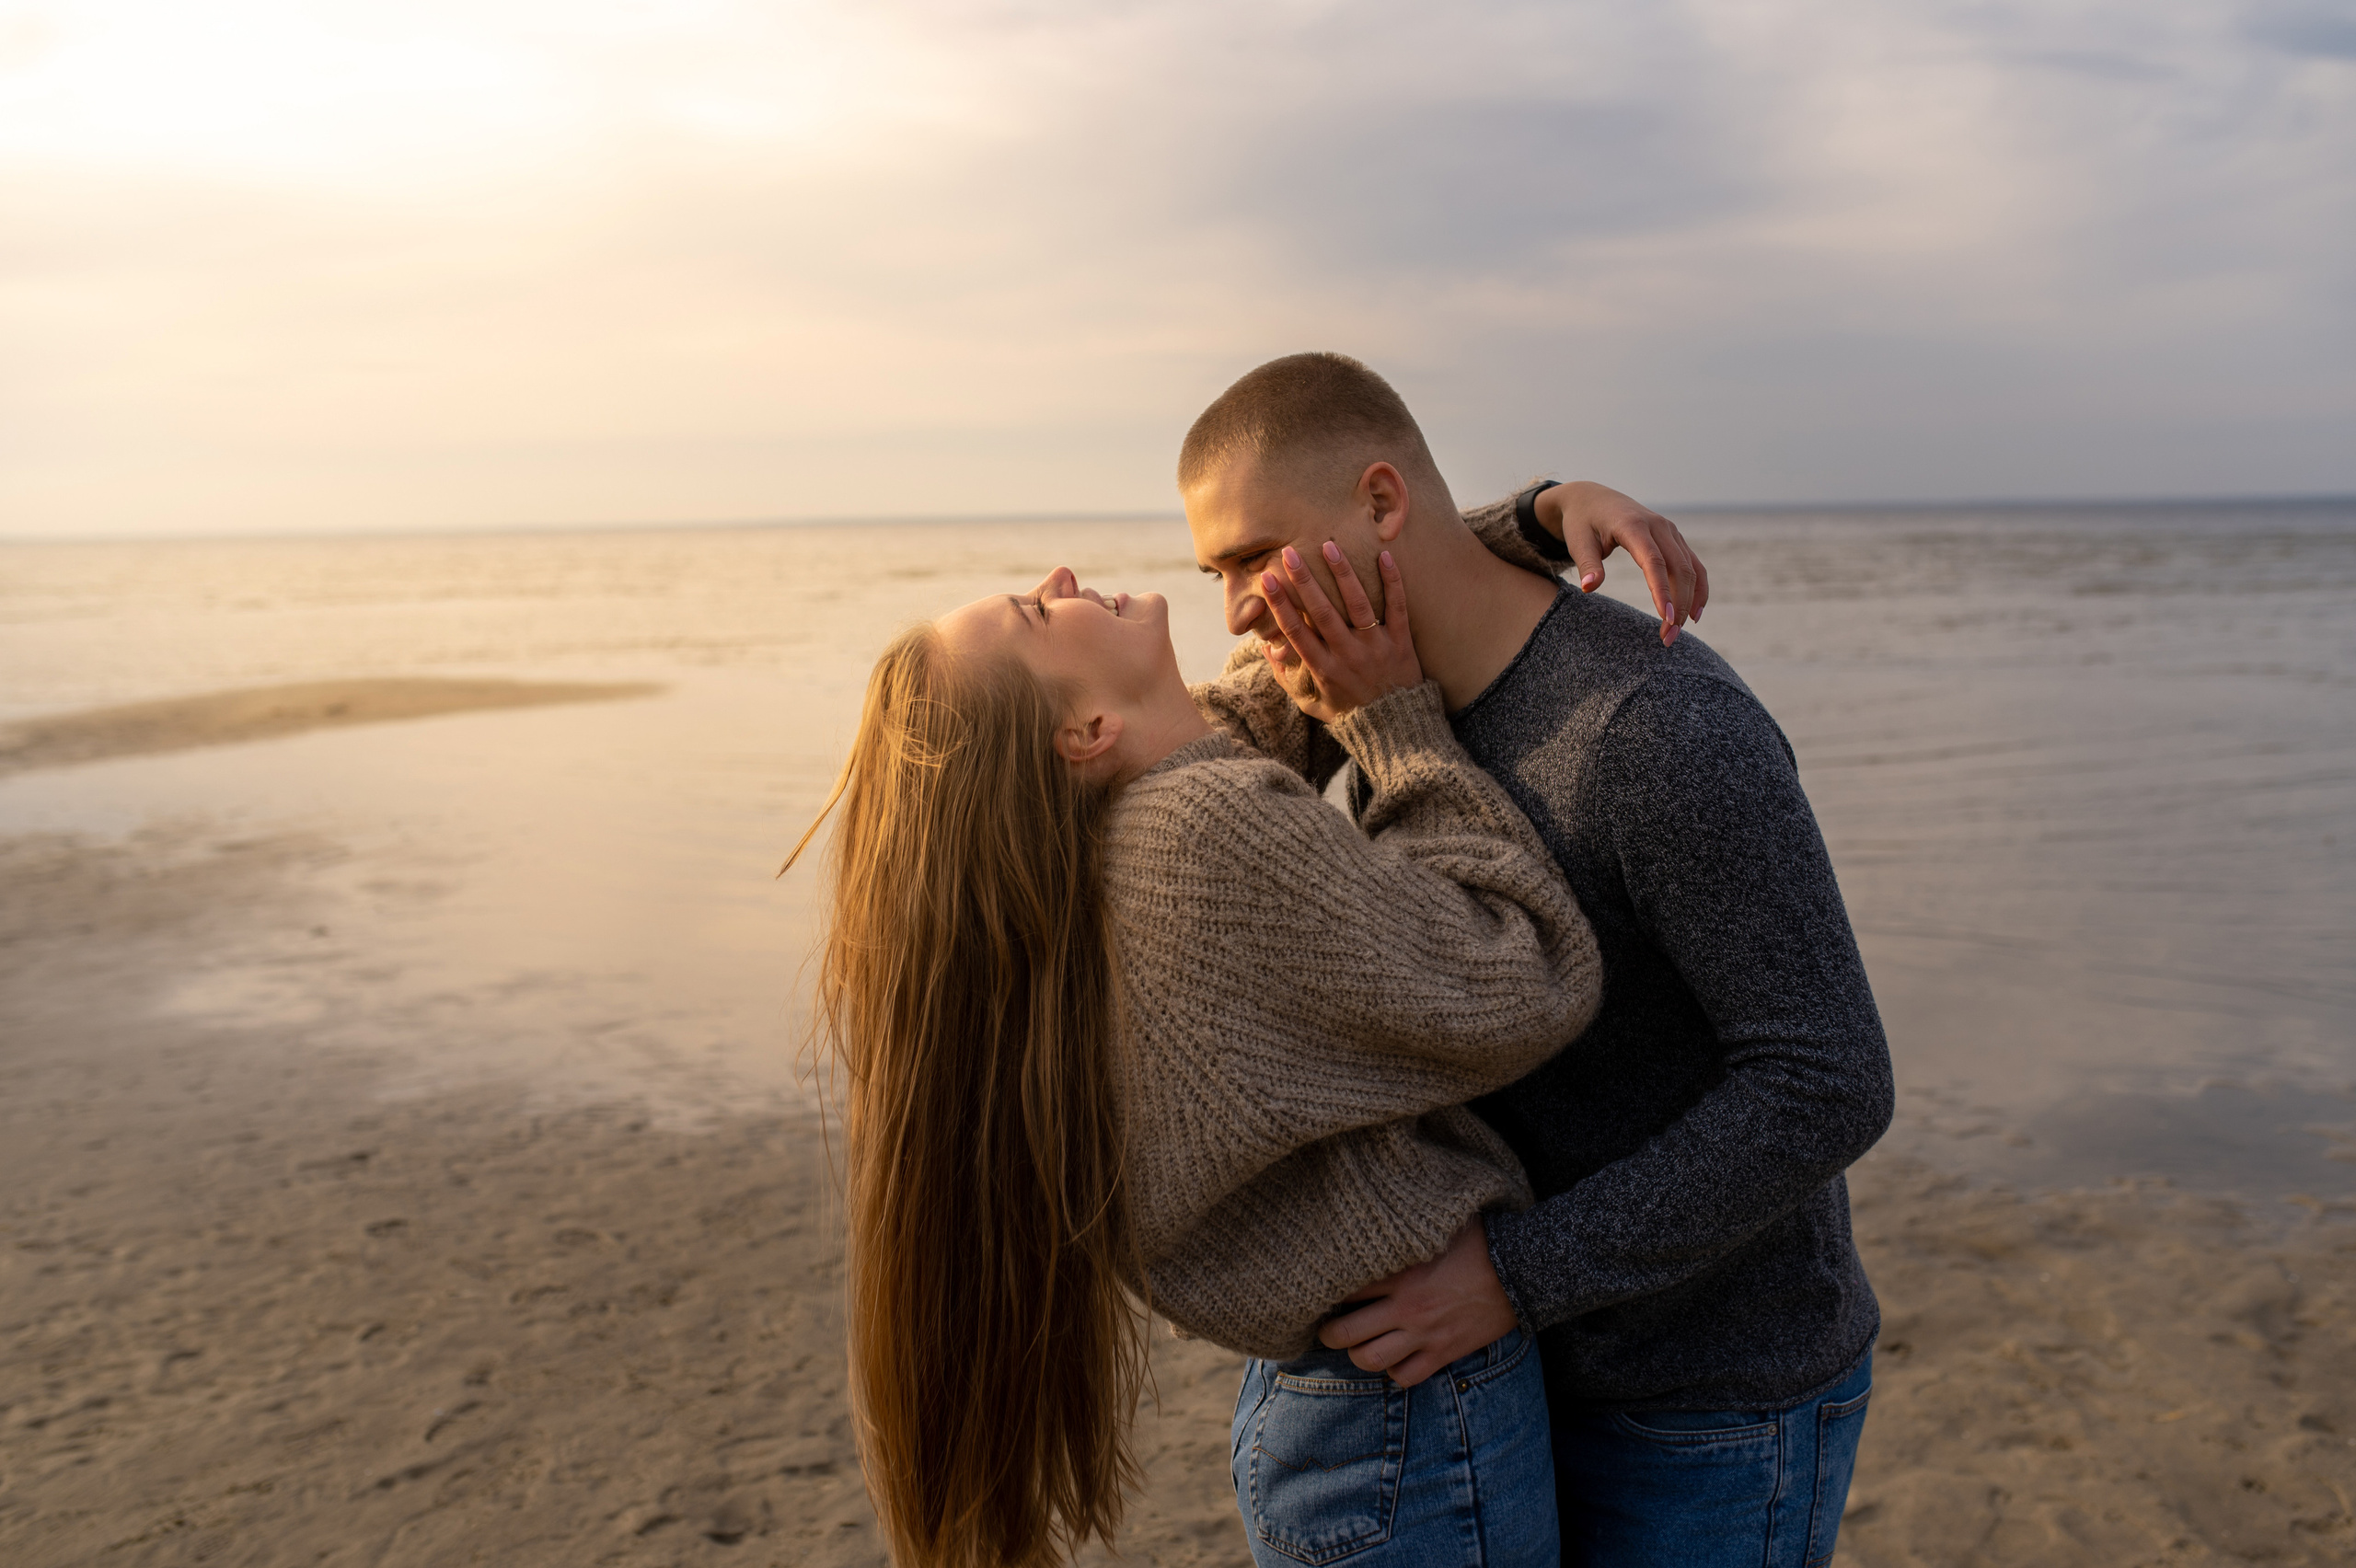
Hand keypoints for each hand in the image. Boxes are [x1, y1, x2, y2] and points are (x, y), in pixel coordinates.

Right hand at [1258, 542, 1419, 722]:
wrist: (1397, 729)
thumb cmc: (1351, 715)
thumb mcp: (1313, 705)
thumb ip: (1288, 679)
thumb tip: (1267, 649)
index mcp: (1324, 669)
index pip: (1296, 632)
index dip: (1280, 605)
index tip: (1267, 581)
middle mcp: (1348, 655)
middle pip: (1322, 613)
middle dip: (1304, 581)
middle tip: (1289, 552)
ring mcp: (1376, 647)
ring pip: (1357, 605)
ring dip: (1343, 574)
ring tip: (1329, 546)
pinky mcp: (1401, 643)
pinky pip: (1397, 608)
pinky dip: (1393, 582)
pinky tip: (1384, 556)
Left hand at [1316, 1217, 1517, 1387]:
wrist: (1522, 1272)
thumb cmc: (1481, 1243)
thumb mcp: (1440, 1227)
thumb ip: (1408, 1229)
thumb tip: (1384, 1214)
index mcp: (1400, 1274)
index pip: (1347, 1290)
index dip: (1332, 1294)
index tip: (1329, 1293)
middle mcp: (1406, 1307)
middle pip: (1347, 1332)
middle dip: (1330, 1333)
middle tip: (1329, 1329)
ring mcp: (1424, 1334)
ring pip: (1370, 1359)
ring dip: (1358, 1355)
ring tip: (1358, 1346)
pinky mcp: (1444, 1353)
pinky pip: (1406, 1377)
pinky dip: (1395, 1372)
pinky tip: (1395, 1359)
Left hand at [1536, 481, 1709, 646]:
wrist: (1592, 498)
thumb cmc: (1582, 522)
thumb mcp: (1578, 541)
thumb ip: (1587, 564)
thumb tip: (1589, 588)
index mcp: (1633, 525)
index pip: (1654, 561)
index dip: (1663, 590)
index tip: (1667, 618)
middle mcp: (1658, 526)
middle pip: (1679, 568)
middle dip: (1678, 605)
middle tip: (1668, 638)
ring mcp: (1670, 531)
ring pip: (1691, 568)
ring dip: (1690, 601)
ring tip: (1679, 631)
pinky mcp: (1674, 538)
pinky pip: (1693, 564)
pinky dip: (1698, 588)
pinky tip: (1695, 613)